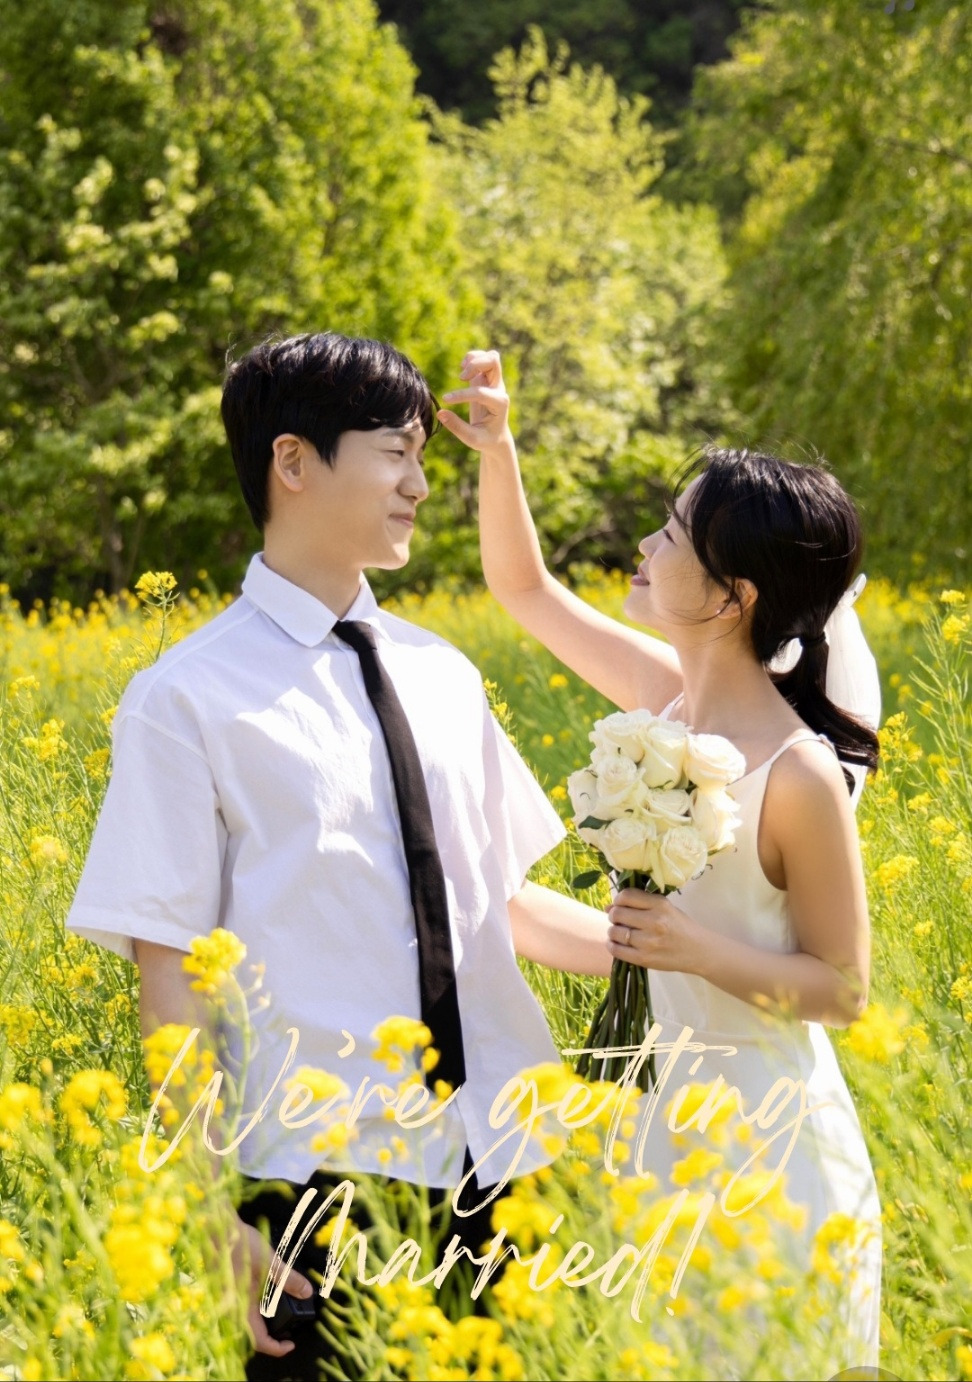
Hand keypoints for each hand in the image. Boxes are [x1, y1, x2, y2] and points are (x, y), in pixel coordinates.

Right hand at [232, 1212, 314, 1357]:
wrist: (215, 1228)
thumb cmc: (240, 1246)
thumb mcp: (270, 1263)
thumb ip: (289, 1280)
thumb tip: (307, 1293)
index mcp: (242, 1308)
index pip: (259, 1341)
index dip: (276, 1348)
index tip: (290, 1344)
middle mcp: (231, 1308)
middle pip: (251, 1333)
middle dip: (270, 1335)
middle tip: (287, 1329)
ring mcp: (226, 1298)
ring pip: (245, 1320)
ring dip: (261, 1321)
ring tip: (278, 1310)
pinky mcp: (224, 1287)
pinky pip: (239, 1306)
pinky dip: (254, 1307)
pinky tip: (263, 1292)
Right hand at [437, 349, 512, 450]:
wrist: (497, 438)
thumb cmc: (485, 440)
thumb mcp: (471, 439)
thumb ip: (456, 426)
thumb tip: (440, 413)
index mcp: (499, 404)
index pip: (481, 392)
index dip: (462, 395)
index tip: (446, 400)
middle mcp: (499, 390)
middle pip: (493, 361)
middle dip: (475, 364)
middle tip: (461, 378)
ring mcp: (494, 382)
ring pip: (491, 356)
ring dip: (474, 359)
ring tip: (462, 375)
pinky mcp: (486, 379)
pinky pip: (483, 359)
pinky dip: (472, 359)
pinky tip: (463, 372)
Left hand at [606, 888, 705, 973]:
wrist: (698, 950)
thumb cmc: (680, 926)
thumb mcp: (665, 907)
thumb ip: (640, 904)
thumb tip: (608, 907)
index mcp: (660, 905)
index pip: (626, 896)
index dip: (618, 899)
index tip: (619, 904)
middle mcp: (654, 922)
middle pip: (618, 913)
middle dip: (614, 915)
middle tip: (618, 919)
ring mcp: (649, 942)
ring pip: (615, 932)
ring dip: (613, 931)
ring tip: (619, 932)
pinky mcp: (645, 959)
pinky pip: (617, 950)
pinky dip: (612, 945)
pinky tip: (616, 944)